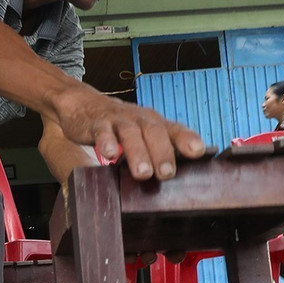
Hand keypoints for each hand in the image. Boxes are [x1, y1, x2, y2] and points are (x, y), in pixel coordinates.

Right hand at [52, 86, 205, 180]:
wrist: (84, 104)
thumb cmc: (121, 126)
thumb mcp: (142, 134)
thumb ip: (159, 151)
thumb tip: (181, 178)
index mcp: (154, 123)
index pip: (174, 130)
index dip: (187, 139)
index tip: (199, 152)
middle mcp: (139, 120)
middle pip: (154, 131)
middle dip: (162, 152)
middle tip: (167, 173)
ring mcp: (117, 120)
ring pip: (130, 133)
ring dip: (138, 152)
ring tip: (143, 173)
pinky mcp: (96, 124)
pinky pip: (102, 131)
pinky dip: (106, 141)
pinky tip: (108, 155)